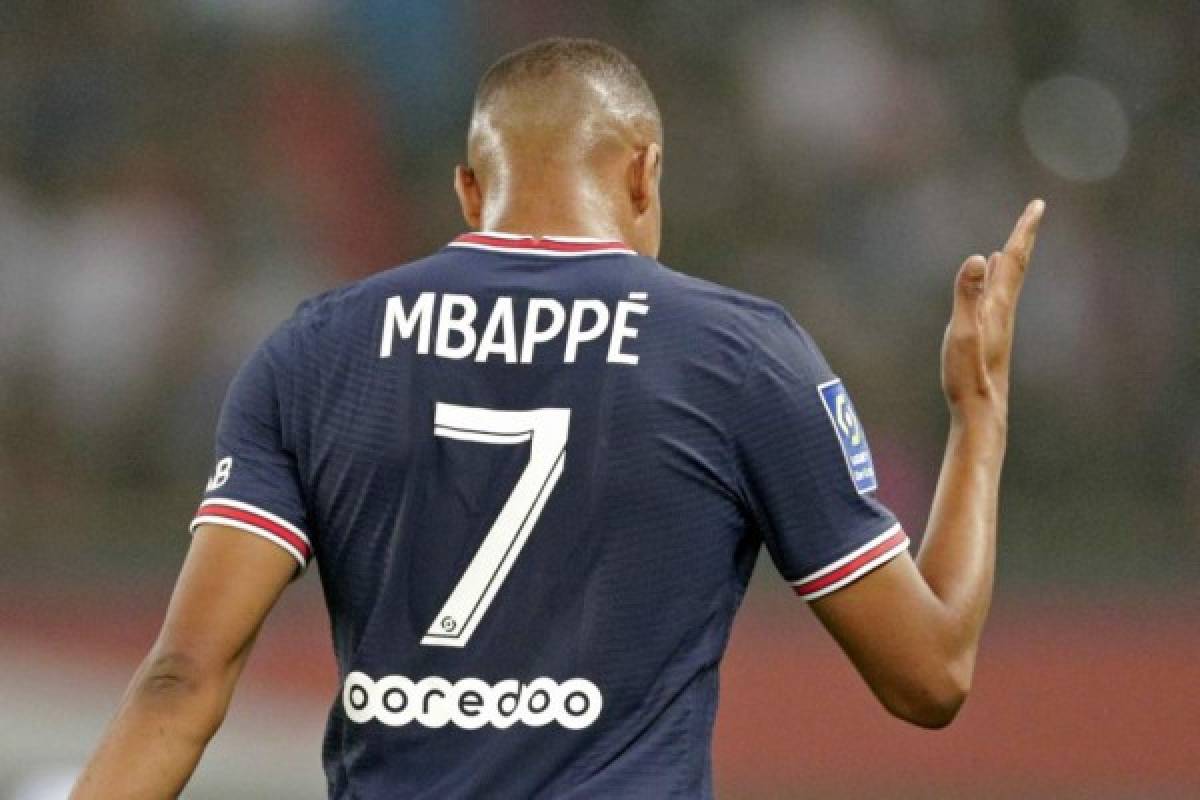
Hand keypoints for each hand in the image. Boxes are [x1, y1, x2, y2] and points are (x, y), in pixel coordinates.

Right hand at [941, 198, 1044, 422]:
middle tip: (1033, 213)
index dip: (1024, 232)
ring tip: (1007, 247)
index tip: (1037, 205)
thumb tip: (978, 257)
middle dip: (1021, 240)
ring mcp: (996, 325)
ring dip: (1008, 262)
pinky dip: (994, 284)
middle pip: (1015, 268)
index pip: (1013, 261)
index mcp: (999, 305)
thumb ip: (967, 295)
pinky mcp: (987, 337)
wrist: (981, 412)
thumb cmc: (969, 375)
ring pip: (1005, 285)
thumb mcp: (963, 332)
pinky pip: (993, 300)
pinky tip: (990, 286)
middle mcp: (1002, 311)